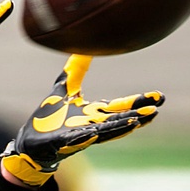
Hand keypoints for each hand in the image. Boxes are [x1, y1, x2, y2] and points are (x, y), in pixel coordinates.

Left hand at [1, 55, 163, 186]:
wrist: (31, 142)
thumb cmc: (49, 118)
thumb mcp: (64, 88)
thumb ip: (75, 70)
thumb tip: (86, 47)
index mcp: (93, 113)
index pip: (120, 106)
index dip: (138, 102)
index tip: (158, 97)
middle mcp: (91, 125)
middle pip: (118, 120)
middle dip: (137, 116)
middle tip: (156, 110)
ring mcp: (78, 135)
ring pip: (103, 132)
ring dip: (120, 128)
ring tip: (136, 122)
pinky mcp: (62, 142)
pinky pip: (75, 139)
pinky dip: (85, 137)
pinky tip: (93, 133)